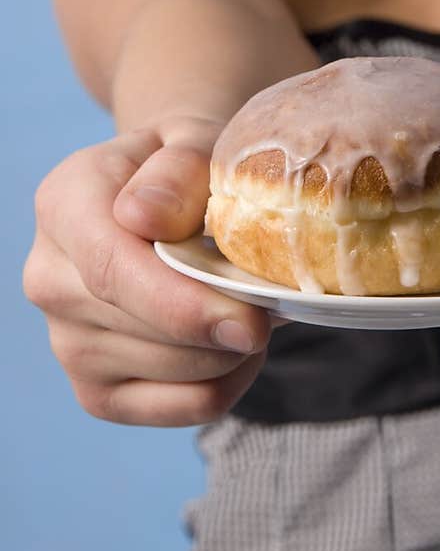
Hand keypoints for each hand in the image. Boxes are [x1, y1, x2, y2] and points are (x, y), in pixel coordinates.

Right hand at [23, 117, 270, 426]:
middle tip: (279, 301)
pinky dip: (228, 384)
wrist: (168, 194)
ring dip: (233, 351)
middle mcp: (49, 277)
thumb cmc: (189, 168)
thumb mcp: (193, 142)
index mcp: (64, 203)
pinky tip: (239, 346)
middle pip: (145, 330)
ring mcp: (66, 342)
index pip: (112, 270)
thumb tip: (145, 219)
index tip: (252, 320)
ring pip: (171, 373)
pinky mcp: (97, 391)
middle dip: (224, 326)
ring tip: (256, 306)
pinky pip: (181, 408)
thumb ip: (177, 171)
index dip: (183, 305)